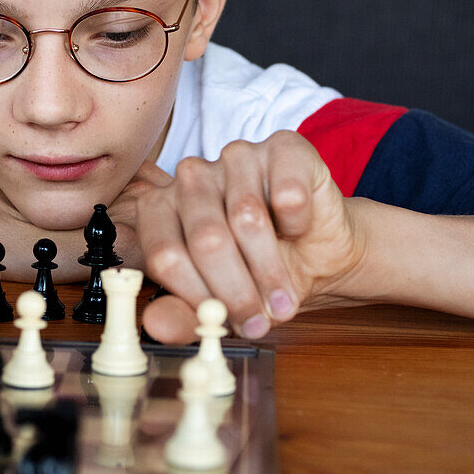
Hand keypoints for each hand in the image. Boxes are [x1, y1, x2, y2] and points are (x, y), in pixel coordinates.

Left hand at [121, 131, 367, 342]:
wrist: (317, 251)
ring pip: (247, 218)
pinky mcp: (282, 147)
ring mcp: (235, 155)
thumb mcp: (218, 303)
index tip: (221, 323)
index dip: (194, 295)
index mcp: (160, 208)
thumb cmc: (257, 273)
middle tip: (260, 322)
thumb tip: (155, 326)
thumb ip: (184, 314)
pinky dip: (298, 224)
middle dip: (236, 291)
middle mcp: (191, 176)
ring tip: (284, 299)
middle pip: (206, 239)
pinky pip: (288, 193)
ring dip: (271, 270)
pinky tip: (298, 230)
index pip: (164, 254)